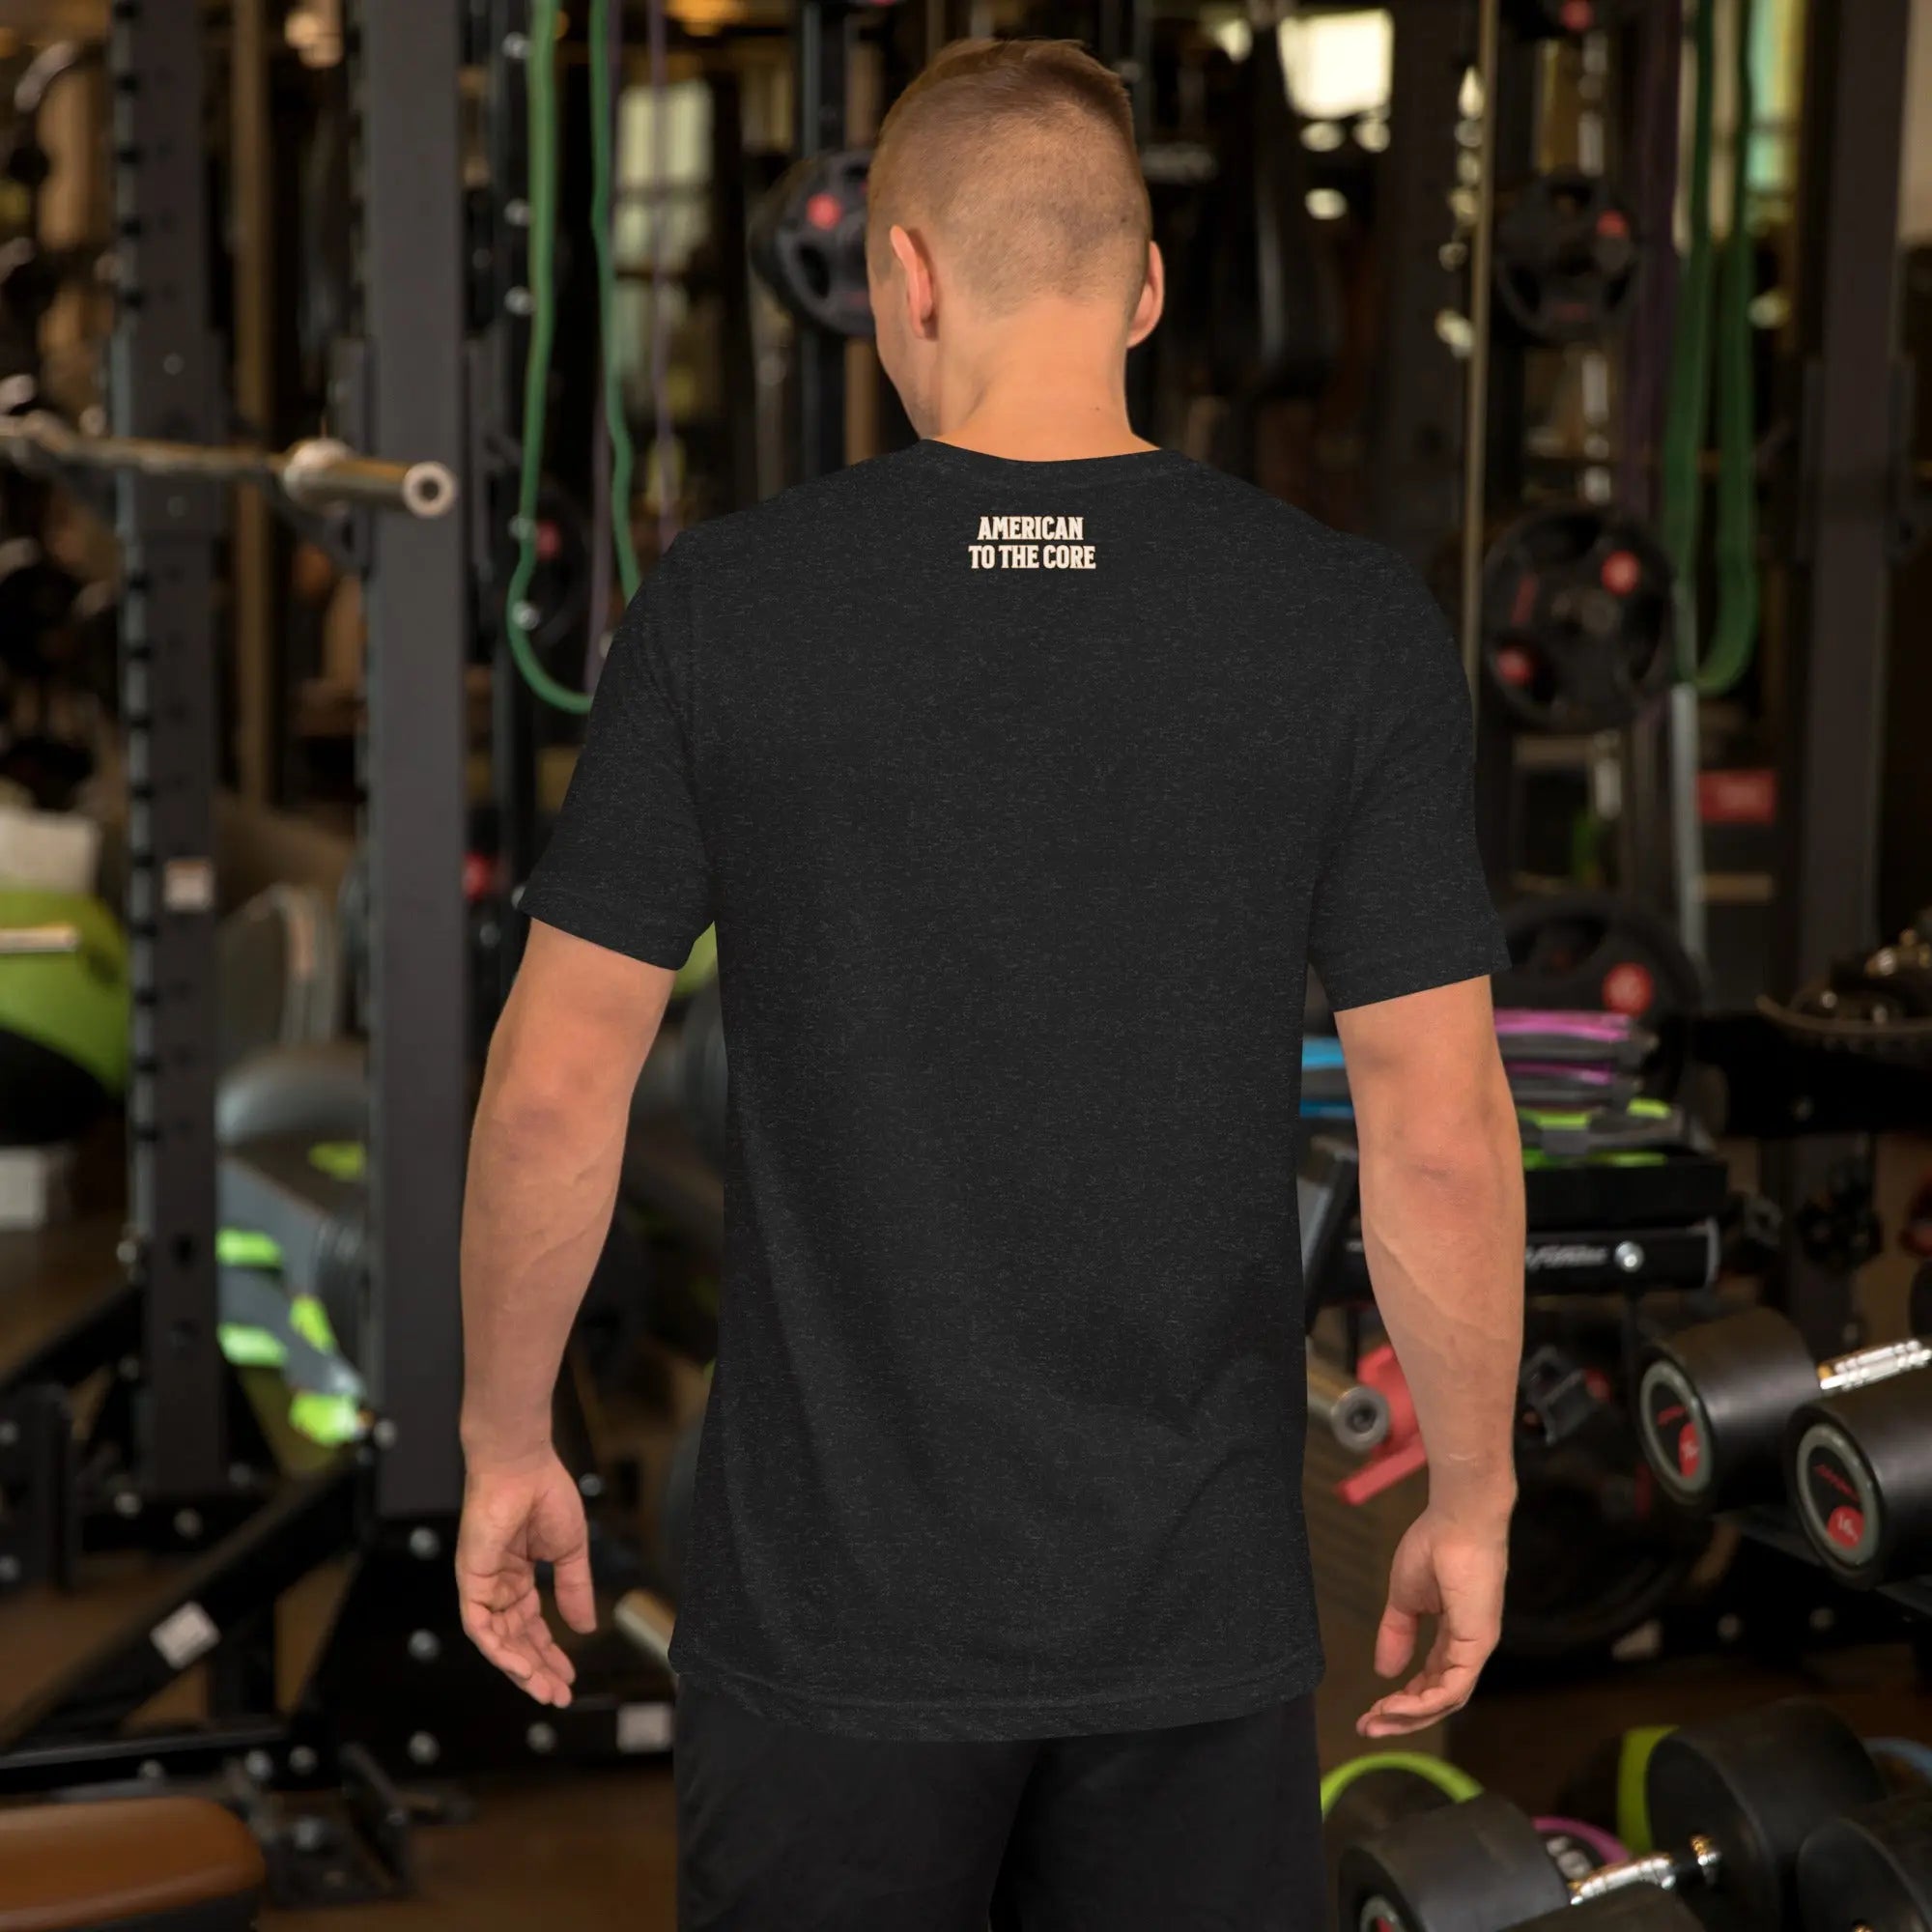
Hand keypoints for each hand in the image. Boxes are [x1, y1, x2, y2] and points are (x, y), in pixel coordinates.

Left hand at [456, 1448, 596, 1704]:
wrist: (523, 1465)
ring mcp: (482, 1584)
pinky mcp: (470, 1580)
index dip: (550, 1653)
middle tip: (558, 1695)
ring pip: (496, 1640)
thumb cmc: (545, 1494)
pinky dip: (499, 1649)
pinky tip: (521, 1666)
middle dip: (537, 1669)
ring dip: (520, 1667)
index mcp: (519, 1576)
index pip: (531, 1626)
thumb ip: (575, 1589)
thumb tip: (586, 1627)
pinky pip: (480, 1626)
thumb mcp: (569, 1551)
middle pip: (515, 1639)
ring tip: (544, 1689)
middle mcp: (497, 1585)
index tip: (569, 1677)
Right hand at [1357, 1503, 1509, 1737]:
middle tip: (1367, 1728)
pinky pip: (1453, 1687)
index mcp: (1454, 1637)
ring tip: (1375, 1720)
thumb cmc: (1435, 1546)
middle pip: (1438, 1699)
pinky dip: (1425, 1702)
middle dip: (1402, 1718)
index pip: (1430, 1682)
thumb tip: (1384, 1671)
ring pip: (1445, 1700)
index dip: (1401, 1700)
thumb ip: (1396, 1634)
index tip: (1369, 1711)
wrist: (1457, 1519)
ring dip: (1409, 1715)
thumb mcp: (1405, 1598)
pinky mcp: (1478, 1644)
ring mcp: (1475, 1648)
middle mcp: (1468, 1648)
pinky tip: (1397, 1707)